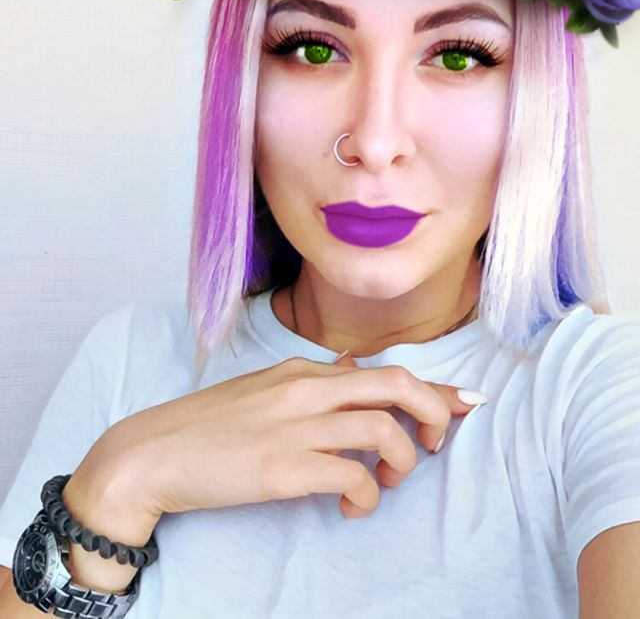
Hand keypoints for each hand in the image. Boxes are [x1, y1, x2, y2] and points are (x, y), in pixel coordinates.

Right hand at [92, 352, 484, 523]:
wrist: (155, 452)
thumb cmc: (210, 424)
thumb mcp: (266, 389)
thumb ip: (314, 381)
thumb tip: (353, 370)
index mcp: (303, 369)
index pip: (384, 370)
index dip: (434, 388)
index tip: (466, 403)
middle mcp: (306, 388)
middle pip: (396, 386)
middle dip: (432, 412)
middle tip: (433, 443)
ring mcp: (296, 426)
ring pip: (383, 431)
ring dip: (399, 462)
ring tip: (382, 484)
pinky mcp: (285, 467)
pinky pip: (353, 477)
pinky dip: (366, 498)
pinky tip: (351, 508)